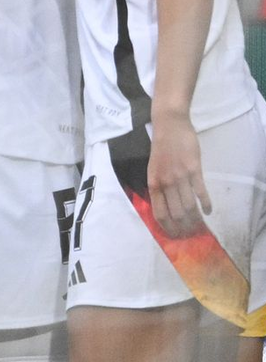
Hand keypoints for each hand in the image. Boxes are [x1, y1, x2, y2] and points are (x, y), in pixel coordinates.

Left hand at [147, 110, 211, 236]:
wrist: (169, 125)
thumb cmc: (161, 147)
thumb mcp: (152, 168)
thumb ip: (158, 186)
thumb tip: (163, 205)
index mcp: (153, 183)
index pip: (159, 213)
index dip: (168, 227)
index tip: (174, 235)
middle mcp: (166, 183)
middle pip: (176, 213)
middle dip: (183, 227)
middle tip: (190, 234)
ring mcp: (180, 176)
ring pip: (189, 206)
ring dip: (195, 219)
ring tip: (200, 226)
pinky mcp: (194, 170)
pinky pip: (201, 192)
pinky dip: (206, 204)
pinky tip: (208, 211)